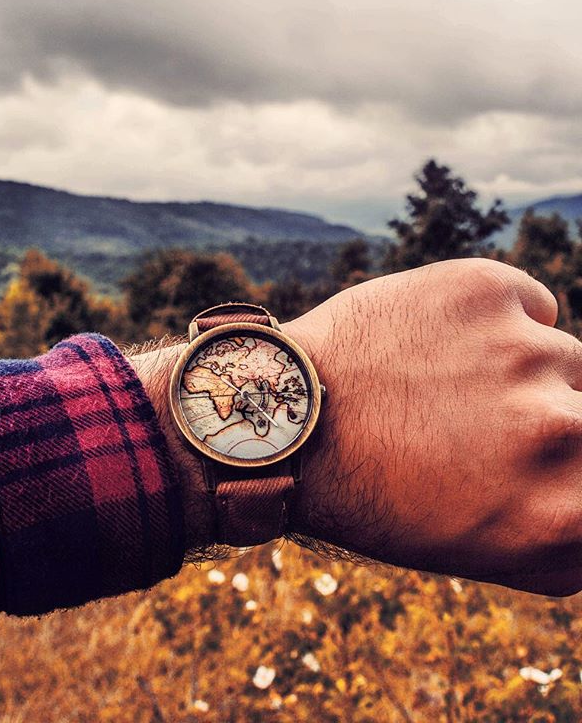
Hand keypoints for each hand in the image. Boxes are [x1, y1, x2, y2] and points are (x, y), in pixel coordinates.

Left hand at [284, 258, 581, 595]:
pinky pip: (530, 307)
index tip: (529, 455)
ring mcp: (527, 353)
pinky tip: (442, 344)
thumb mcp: (487, 550)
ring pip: (561, 360)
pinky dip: (498, 324)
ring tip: (440, 387)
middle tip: (478, 428)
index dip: (571, 471)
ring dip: (517, 375)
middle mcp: (561, 432)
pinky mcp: (487, 291)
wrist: (288, 419)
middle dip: (550, 425)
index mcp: (564, 516)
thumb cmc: (379, 496)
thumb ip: (573, 533)